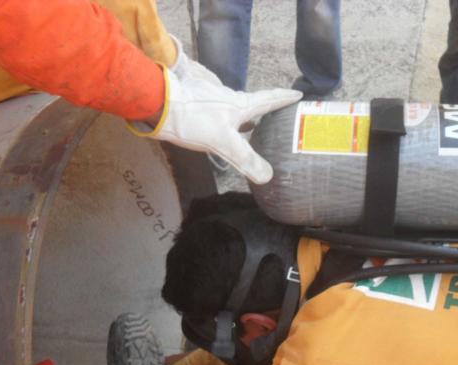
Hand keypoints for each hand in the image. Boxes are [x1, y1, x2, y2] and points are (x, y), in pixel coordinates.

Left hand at [130, 38, 301, 183]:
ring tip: (248, 123)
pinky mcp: (195, 99)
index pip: (268, 100)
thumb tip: (268, 177)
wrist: (159, 102)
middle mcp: (228, 97)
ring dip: (241, 112)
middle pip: (251, 102)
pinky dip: (222, 114)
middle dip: (263, 106)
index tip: (298, 94)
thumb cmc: (193, 119)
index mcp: (240, 105)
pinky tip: (215, 121)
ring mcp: (211, 97)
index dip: (284, 98)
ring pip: (232, 104)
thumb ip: (246, 160)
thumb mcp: (224, 143)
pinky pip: (215, 106)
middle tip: (274, 112)